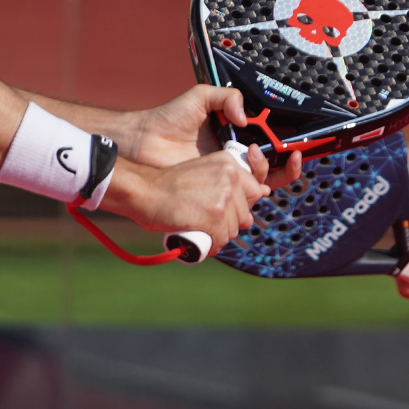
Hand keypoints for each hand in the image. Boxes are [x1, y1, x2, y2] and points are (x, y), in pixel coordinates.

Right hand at [101, 144, 275, 253]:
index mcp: (228, 163)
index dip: (238, 205)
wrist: (144, 191)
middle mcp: (230, 177)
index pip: (254, 191)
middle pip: (244, 214)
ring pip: (233, 230)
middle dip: (227, 222)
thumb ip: (229, 181)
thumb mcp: (204, 172)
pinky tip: (198, 240)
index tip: (221, 208)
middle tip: (203, 218)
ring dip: (217, 235)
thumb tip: (264, 192)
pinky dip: (210, 246)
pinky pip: (221, 240)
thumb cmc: (169, 185)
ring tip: (198, 228)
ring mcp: (223, 197)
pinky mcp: (215, 217)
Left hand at [119, 84, 301, 190]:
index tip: (294, 145)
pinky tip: (251, 184)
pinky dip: (251, 195)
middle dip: (287, 165)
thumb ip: (227, 97)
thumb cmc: (169, 118)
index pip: (268, 144)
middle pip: (271, 167)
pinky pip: (238, 198)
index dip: (285, 146)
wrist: (144, 141)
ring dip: (270, 176)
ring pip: (260, 183)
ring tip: (255, 158)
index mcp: (236, 136)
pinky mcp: (213, 191)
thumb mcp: (201, 97)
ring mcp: (225, 175)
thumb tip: (246, 118)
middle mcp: (234, 157)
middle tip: (289, 155)